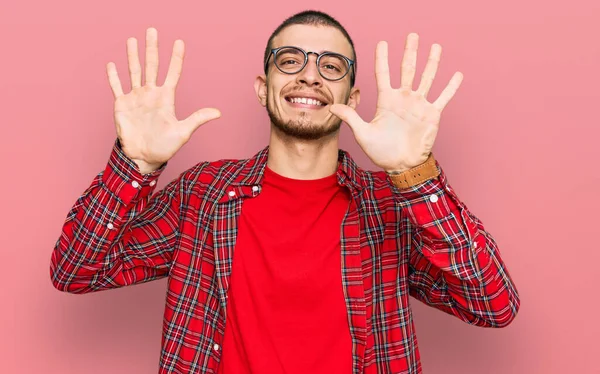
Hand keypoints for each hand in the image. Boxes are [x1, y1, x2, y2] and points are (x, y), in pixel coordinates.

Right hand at [106, 28, 220, 173]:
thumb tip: (218, 112)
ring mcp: (136, 98)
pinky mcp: (122, 105)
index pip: (173, 73)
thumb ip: (198, 118)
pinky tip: (112, 64)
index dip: (176, 58)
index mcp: (166, 98)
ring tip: (133, 39)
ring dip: (133, 55)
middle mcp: (151, 94)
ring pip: (134, 71)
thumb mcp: (183, 132)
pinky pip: (117, 87)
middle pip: (152, 66)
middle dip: (152, 48)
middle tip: (152, 30)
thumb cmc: (165, 147)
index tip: (179, 42)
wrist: (144, 157)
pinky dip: (113, 76)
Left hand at [329, 33, 462, 171]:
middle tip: (412, 35)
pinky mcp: (432, 114)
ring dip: (432, 62)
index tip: (382, 42)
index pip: (383, 74)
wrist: (401, 166)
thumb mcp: (362, 133)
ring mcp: (419, 105)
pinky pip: (443, 97)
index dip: (382, 58)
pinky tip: (457, 74)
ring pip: (427, 78)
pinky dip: (451, 86)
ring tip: (435, 46)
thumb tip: (331, 106)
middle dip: (409, 52)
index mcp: (386, 100)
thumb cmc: (381, 151)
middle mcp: (403, 98)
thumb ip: (350, 117)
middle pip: (407, 69)